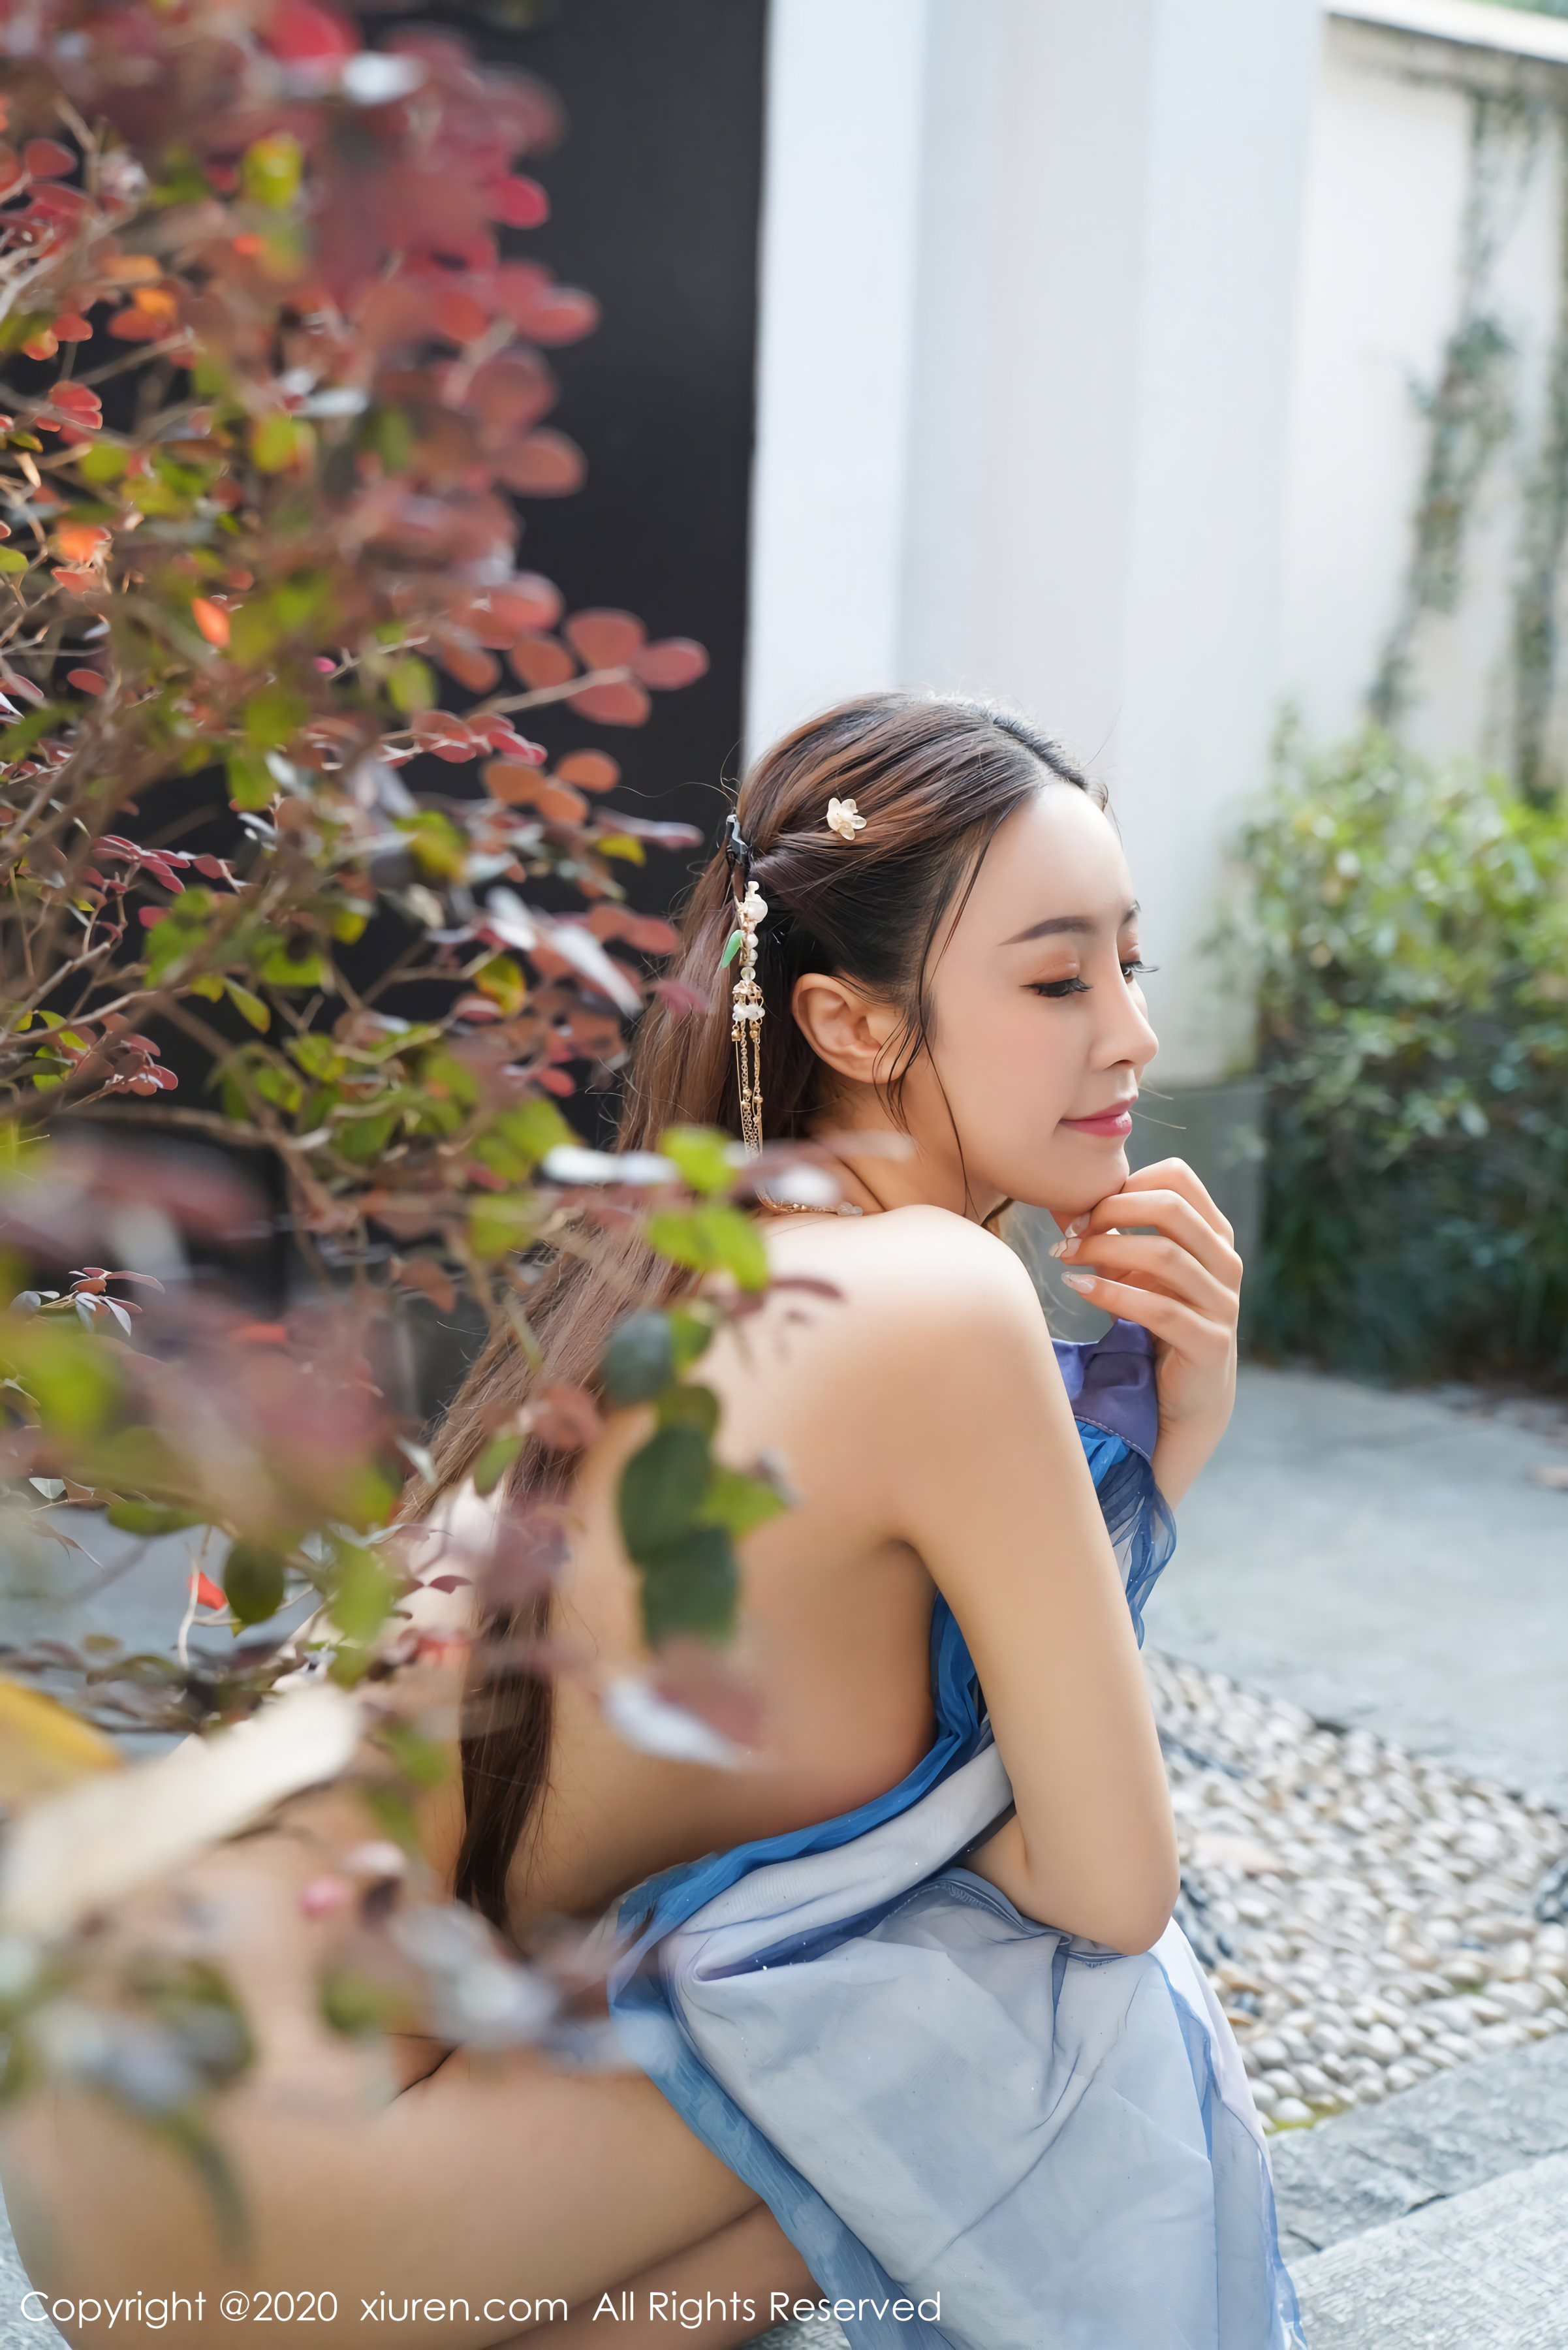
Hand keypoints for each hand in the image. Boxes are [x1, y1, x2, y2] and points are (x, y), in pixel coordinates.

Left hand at [1054, 1157, 1241, 1505]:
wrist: (1187, 1398)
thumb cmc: (1156, 1322)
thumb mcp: (1136, 1270)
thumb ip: (1112, 1235)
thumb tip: (1063, 1201)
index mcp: (1213, 1234)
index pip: (1177, 1177)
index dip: (1127, 1183)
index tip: (1087, 1207)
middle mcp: (1226, 1262)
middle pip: (1171, 1207)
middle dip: (1111, 1211)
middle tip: (1071, 1231)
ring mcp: (1223, 1303)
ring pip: (1164, 1255)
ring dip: (1104, 1249)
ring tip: (1065, 1257)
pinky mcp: (1210, 1342)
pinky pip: (1159, 1309)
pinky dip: (1113, 1293)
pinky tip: (1079, 1288)